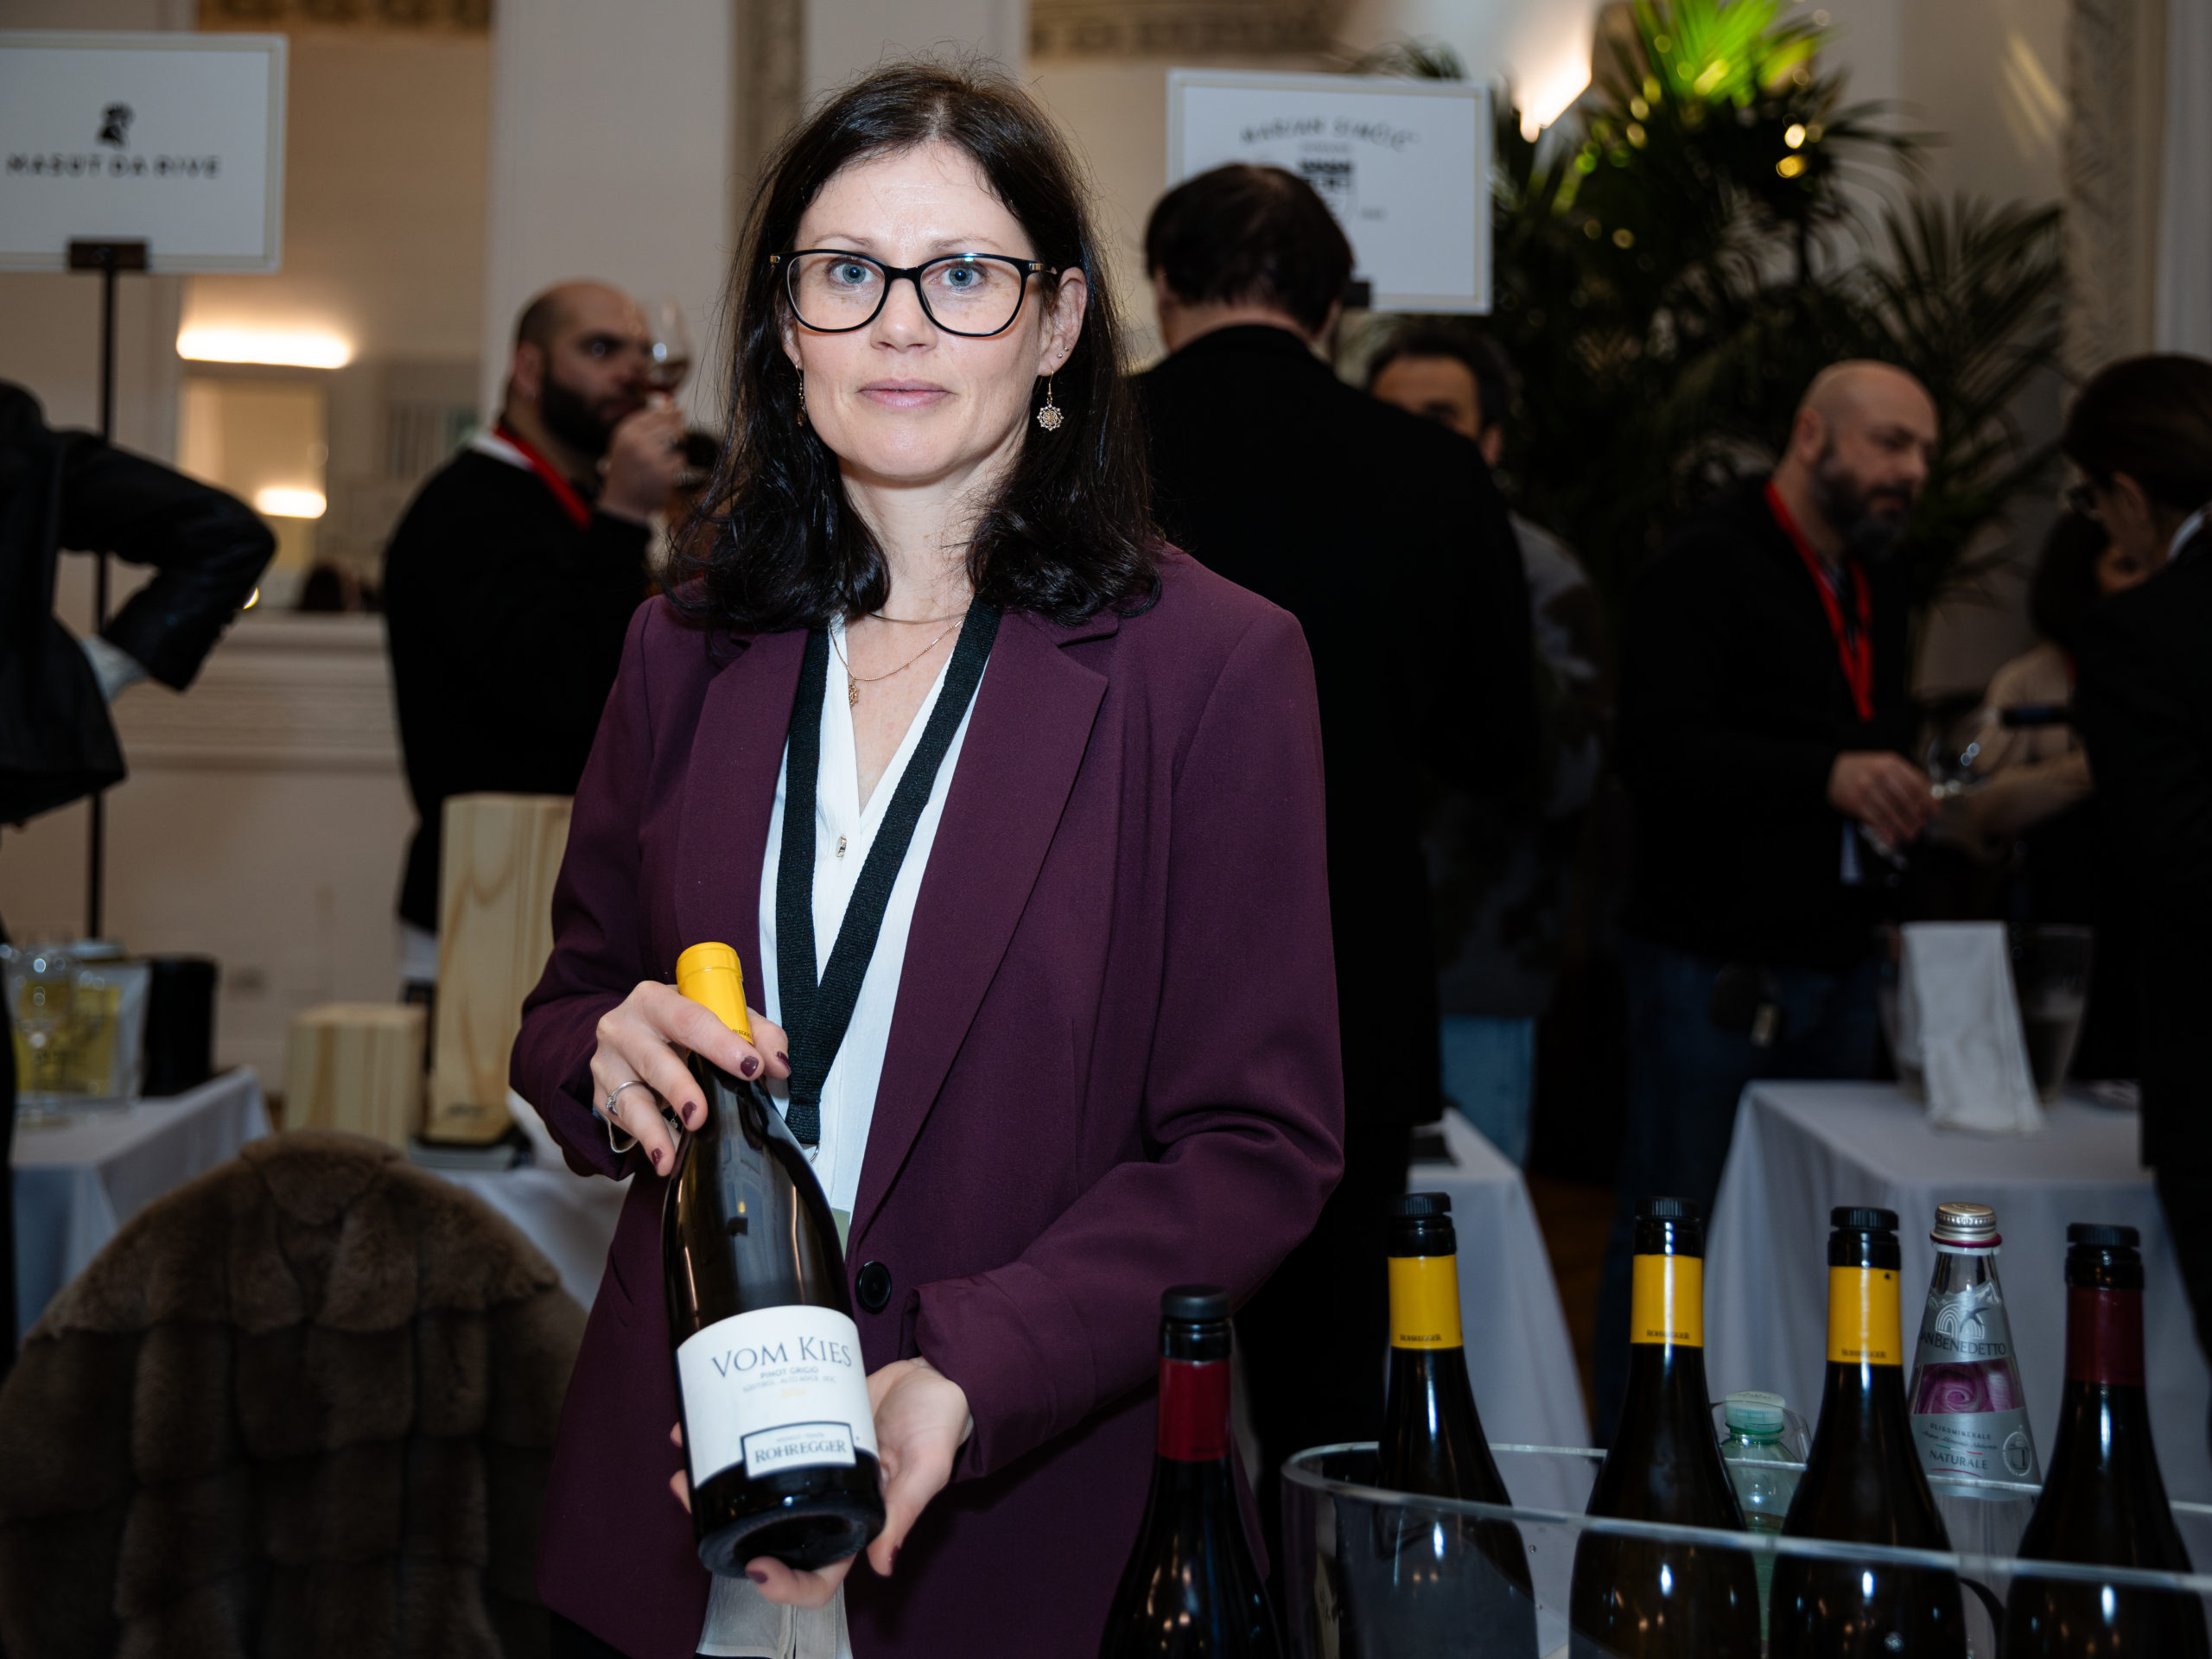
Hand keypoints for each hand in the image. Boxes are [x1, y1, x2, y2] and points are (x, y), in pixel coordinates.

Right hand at [589, 981, 788, 1173]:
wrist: (633, 1034)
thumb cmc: (684, 1025)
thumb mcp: (721, 1017)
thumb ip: (757, 1034)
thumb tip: (778, 1066)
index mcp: (656, 999)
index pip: (691, 1019)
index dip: (722, 1043)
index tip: (751, 1068)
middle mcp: (624, 1026)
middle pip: (654, 1059)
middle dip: (680, 1088)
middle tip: (701, 1115)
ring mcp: (608, 1062)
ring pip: (632, 1097)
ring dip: (653, 1127)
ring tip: (670, 1152)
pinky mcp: (601, 1094)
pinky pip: (623, 1120)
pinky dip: (645, 1140)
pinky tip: (662, 1157)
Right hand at [599, 398, 686, 521]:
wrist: (623, 504)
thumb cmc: (627, 472)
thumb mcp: (627, 444)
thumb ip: (646, 425)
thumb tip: (675, 407)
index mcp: (625, 432)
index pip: (655, 413)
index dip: (670, 413)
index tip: (679, 413)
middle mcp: (636, 441)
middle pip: (669, 425)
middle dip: (679, 430)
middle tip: (682, 437)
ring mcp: (650, 457)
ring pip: (677, 441)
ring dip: (677, 448)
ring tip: (667, 458)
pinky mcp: (664, 472)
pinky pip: (681, 459)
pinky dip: (678, 464)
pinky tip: (667, 472)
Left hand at [666, 1358, 973, 1608]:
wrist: (936, 1373)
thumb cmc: (941, 1424)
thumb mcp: (927, 1467)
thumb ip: (904, 1512)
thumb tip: (883, 1565)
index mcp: (857, 1524)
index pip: (818, 1576)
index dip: (783, 1584)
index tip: (755, 1567)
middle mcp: (826, 1503)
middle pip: (769, 1533)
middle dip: (724, 1525)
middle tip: (689, 1493)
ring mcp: (810, 1467)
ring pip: (755, 1491)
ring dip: (713, 1481)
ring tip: (684, 1459)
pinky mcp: (802, 1428)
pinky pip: (762, 1441)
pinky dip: (730, 1434)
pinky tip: (705, 1421)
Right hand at [1827, 750, 1936, 849]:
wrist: (1831, 771)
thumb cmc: (1863, 770)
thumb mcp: (1885, 765)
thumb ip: (1906, 779)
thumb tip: (1927, 802)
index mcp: (1891, 763)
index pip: (1916, 784)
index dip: (1928, 801)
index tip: (1934, 813)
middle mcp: (1879, 774)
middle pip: (1906, 800)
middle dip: (1916, 817)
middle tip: (1920, 826)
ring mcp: (1866, 789)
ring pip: (1891, 813)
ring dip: (1903, 827)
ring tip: (1910, 835)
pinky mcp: (1856, 803)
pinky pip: (1875, 820)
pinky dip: (1885, 832)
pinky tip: (1892, 839)